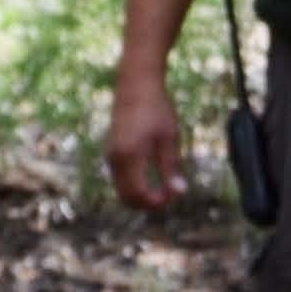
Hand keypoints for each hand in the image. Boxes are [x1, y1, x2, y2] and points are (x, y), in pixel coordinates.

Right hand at [107, 64, 188, 212]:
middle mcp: (115, 160)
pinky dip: (134, 186)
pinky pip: (120, 179)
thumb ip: (171, 168)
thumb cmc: (156, 110)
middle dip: (147, 204)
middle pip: (127, 197)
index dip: (156, 202)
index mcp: (130, 157)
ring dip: (140, 196)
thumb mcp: (169, 139)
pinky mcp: (111, 153)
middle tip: (169, 198)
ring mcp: (111, 157)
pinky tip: (151, 179)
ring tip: (163, 189)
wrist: (135, 87)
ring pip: (122, 190)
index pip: (139, 193)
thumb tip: (180, 193)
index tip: (174, 197)